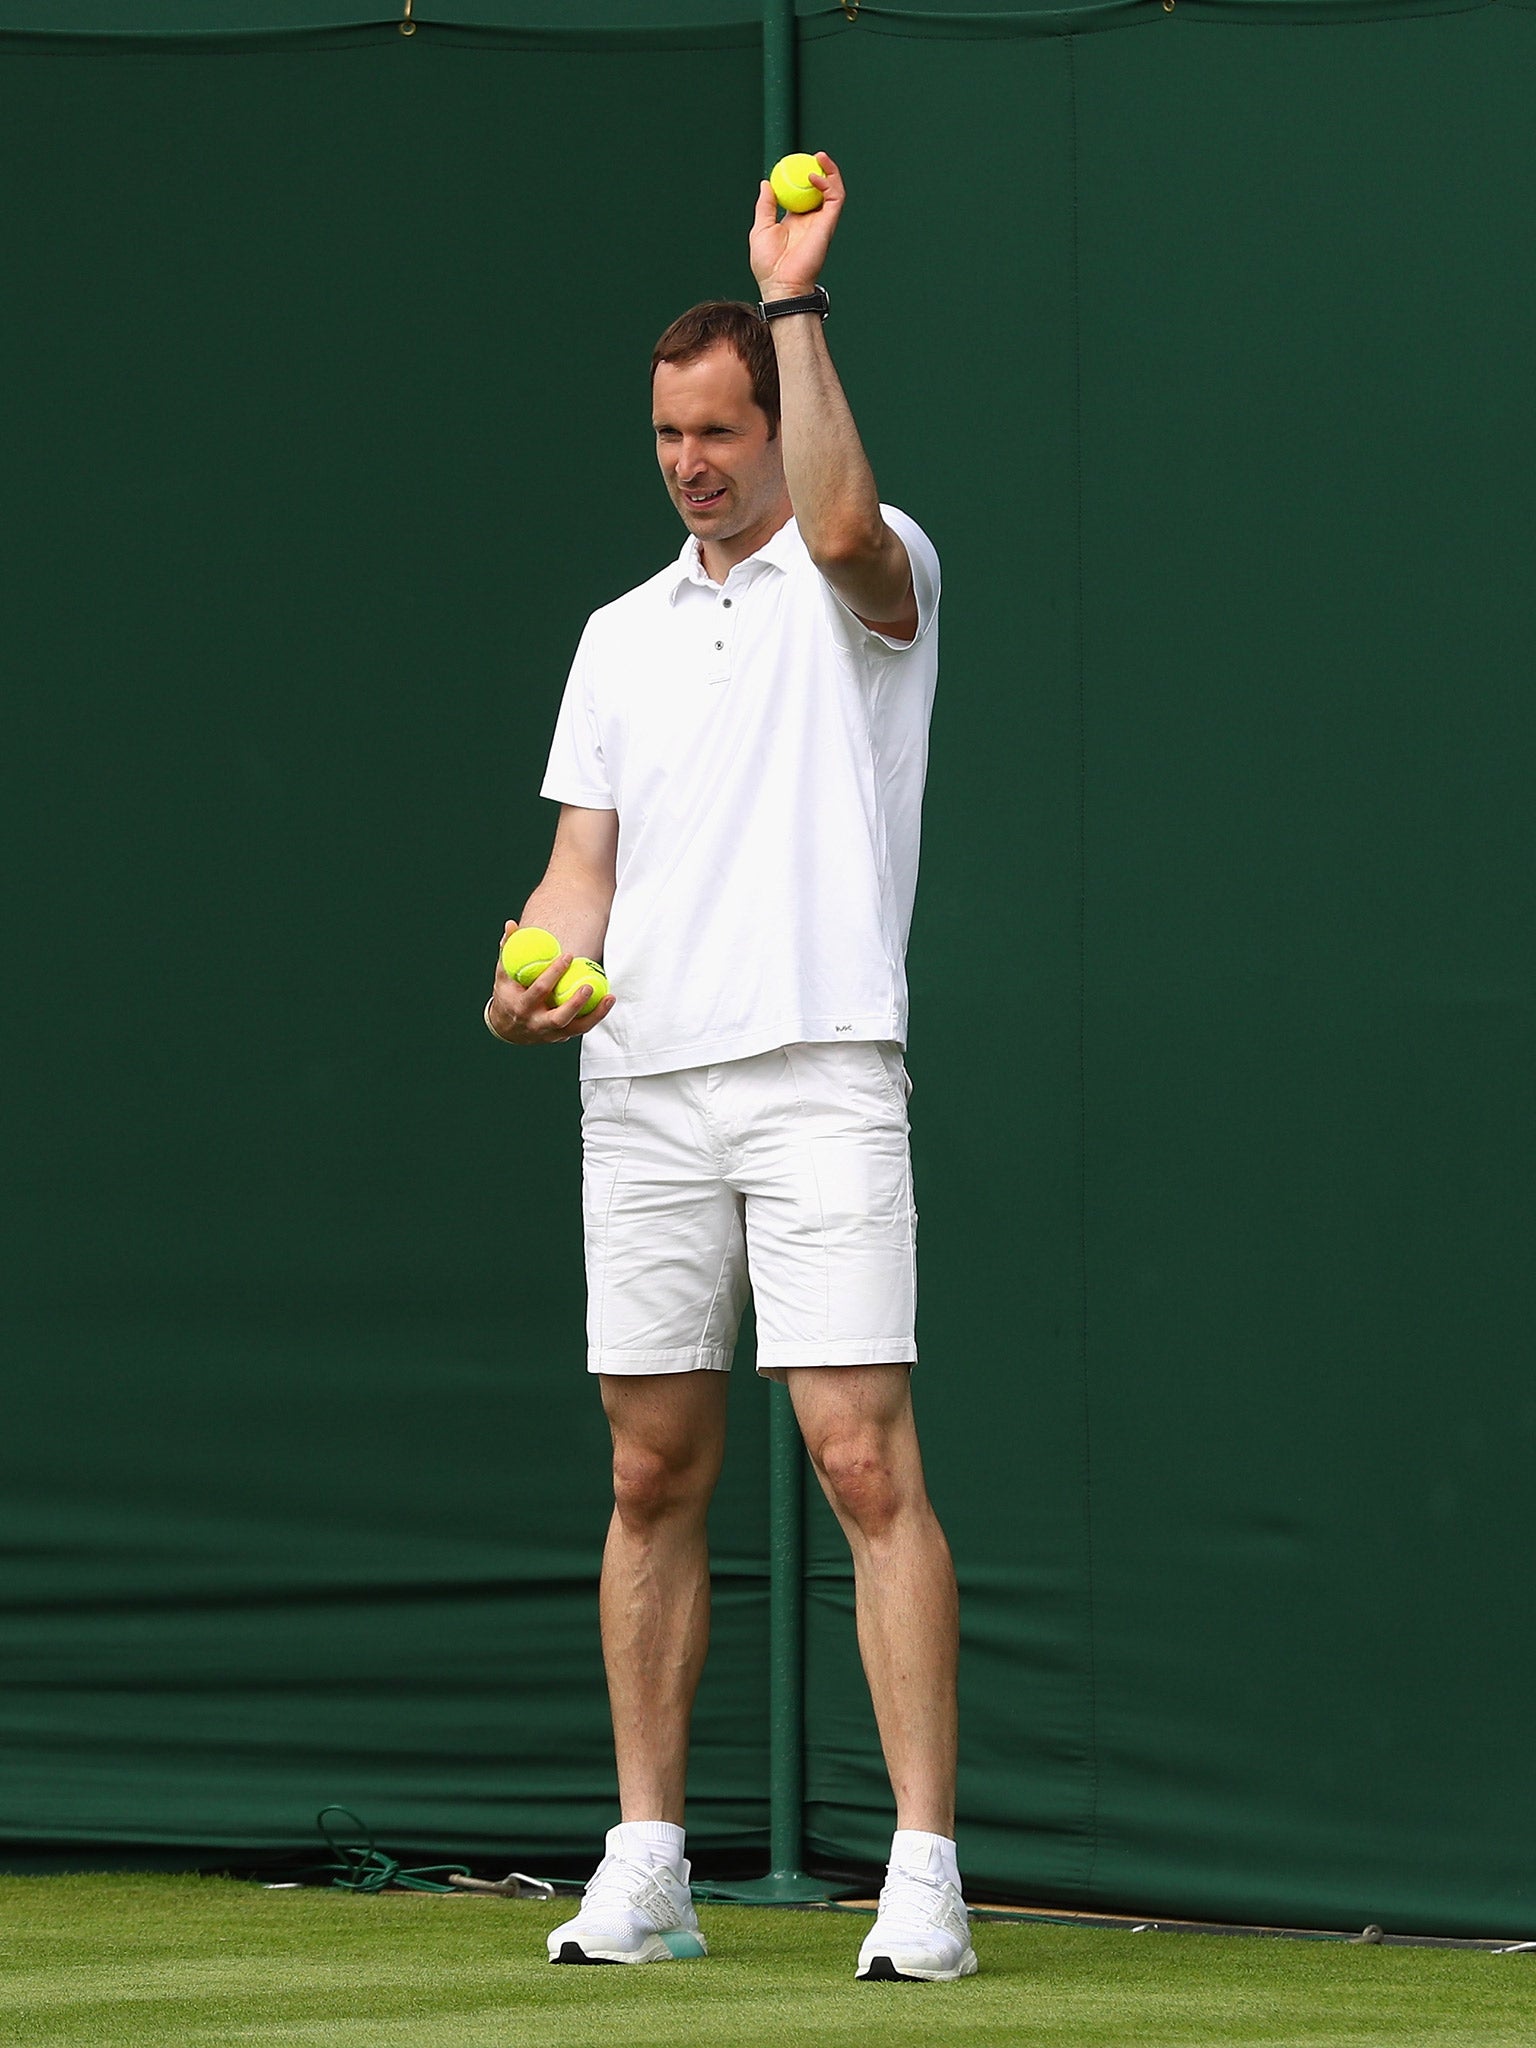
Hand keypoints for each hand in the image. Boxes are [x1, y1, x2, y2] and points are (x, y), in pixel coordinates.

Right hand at [486, 920, 615, 1045]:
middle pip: (558, 1017)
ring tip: (609, 997)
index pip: (539, 990)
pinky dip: (596, 1016)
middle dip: (575, 1003)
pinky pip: (582, 1028)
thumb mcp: (504, 973)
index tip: (568, 956)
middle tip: (588, 984)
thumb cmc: (508, 992)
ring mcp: (549, 1033)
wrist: (507, 1027)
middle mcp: (535, 1023)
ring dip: (594, 1014)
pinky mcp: (561, 1036)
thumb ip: (508, 949)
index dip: (553, 973)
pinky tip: (607, 1001)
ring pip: (575, 1027)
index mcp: (520, 1005)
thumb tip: (511, 924)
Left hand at [751, 150, 843, 299]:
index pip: (802, 193)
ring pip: (833, 190)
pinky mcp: (828, 225)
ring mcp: (821, 222)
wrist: (780, 284)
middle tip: (812, 155)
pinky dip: (829, 184)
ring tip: (819, 157)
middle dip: (819, 169)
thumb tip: (766, 183)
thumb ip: (765, 205)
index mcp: (795, 220)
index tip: (793, 162)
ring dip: (829, 171)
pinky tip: (814, 177)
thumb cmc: (768, 265)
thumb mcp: (761, 228)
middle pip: (820, 189)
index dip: (800, 176)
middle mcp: (811, 220)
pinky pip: (835, 199)